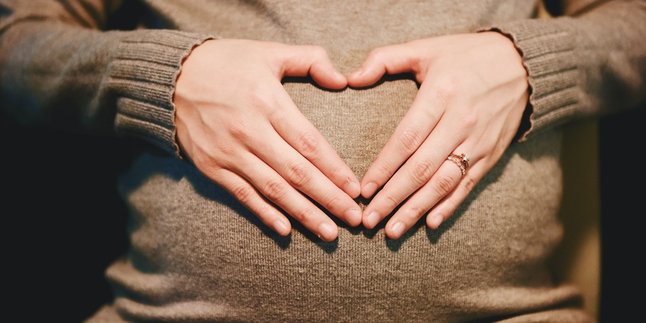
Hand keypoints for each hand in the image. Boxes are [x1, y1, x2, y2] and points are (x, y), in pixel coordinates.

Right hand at [174, 39, 361, 240]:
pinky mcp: (212, 167)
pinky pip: (242, 195)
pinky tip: (286, 230)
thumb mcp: (269, 52)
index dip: (335, 169)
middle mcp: (249, 131)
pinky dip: (264, 214)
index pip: (309, 143)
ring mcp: (228, 152)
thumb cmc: (227, 62)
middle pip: (296, 172)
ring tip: (329, 232)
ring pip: (273, 190)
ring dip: (304, 213)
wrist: (171, 77)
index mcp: (267, 101)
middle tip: (354, 219)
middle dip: (329, 198)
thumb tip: (343, 80)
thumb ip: (310, 60)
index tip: (356, 189)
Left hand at [348, 32, 527, 238]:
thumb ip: (385, 59)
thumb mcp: (426, 48)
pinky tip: (430, 223)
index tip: (363, 189)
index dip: (384, 167)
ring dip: (417, 209)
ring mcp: (478, 141)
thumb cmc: (465, 56)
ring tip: (393, 230)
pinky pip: (468, 185)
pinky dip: (449, 206)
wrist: (523, 64)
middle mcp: (461, 121)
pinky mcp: (491, 154)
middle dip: (393, 197)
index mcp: (441, 94)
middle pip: (422, 168)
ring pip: (444, 183)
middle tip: (369, 220)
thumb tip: (350, 78)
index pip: (407, 138)